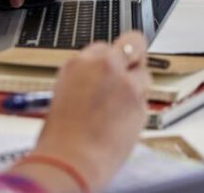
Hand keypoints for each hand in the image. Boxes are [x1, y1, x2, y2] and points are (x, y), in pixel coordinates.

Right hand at [26, 33, 148, 190]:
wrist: (69, 163)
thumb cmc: (59, 138)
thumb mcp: (64, 96)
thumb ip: (88, 81)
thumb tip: (103, 80)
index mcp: (79, 64)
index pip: (103, 48)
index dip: (108, 60)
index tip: (109, 70)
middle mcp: (105, 67)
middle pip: (133, 42)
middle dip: (135, 52)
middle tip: (132, 66)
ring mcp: (126, 84)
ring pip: (144, 74)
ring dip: (137, 86)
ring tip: (119, 108)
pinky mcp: (141, 104)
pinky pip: (143, 102)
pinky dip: (136, 111)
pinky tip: (121, 124)